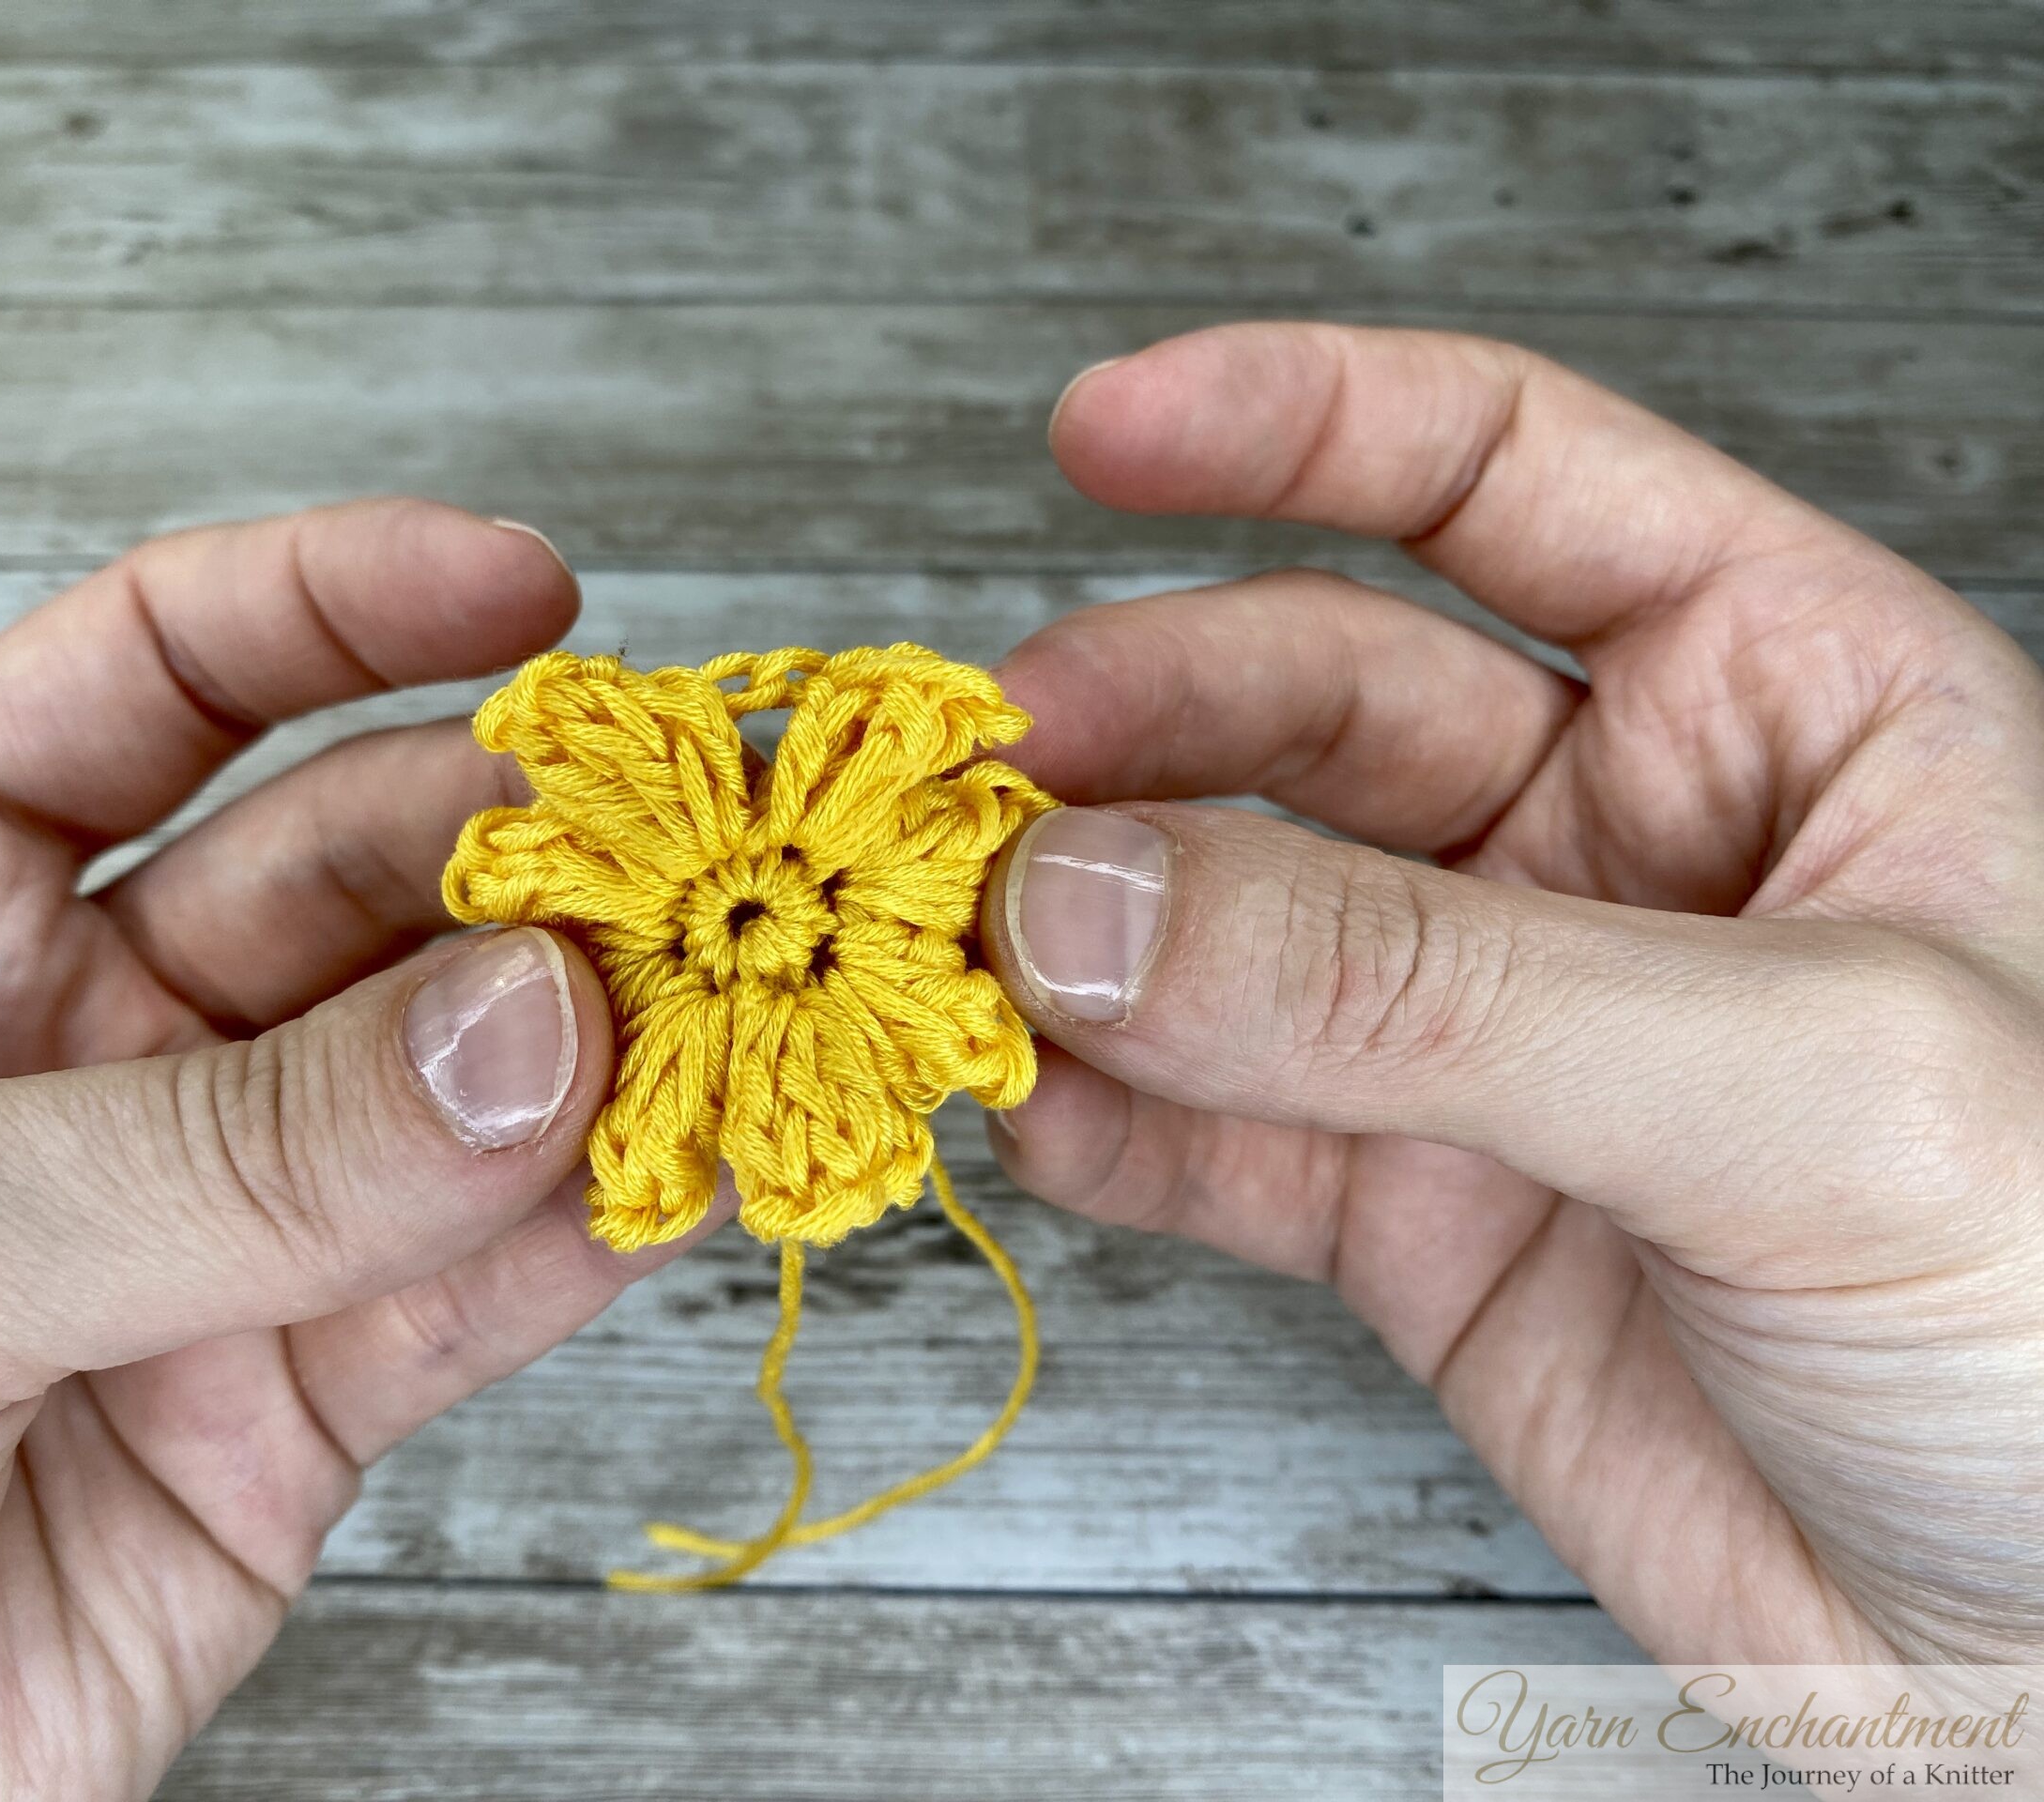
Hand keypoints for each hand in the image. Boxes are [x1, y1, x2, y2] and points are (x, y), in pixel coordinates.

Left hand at [0, 502, 678, 1799]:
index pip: (147, 680)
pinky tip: (703, 1158)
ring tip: (745, 995)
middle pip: (353, 869)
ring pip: (457, 1071)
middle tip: (688, 860)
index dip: (343, 605)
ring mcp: (205, 1220)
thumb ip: (200, 1153)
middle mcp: (71, 1043)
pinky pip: (489, 1275)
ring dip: (606, 1028)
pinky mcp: (301, 1401)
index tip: (533, 590)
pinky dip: (611, 1219)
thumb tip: (521, 1030)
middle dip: (524, 849)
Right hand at [983, 325, 2043, 1667]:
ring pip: (1227, 917)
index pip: (1507, 477)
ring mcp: (1497, 1032)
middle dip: (1135, 728)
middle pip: (1308, 701)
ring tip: (959, 956)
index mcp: (1787, 703)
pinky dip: (1100, 1117)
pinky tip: (1025, 1108)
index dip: (1294, 424)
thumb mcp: (1807, 1088)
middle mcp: (1623, 844)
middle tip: (982, 796)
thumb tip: (1099, 902)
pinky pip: (1210, 1132)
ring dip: (1080, 927)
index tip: (1096, 433)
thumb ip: (1433, 990)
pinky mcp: (1416, 1219)